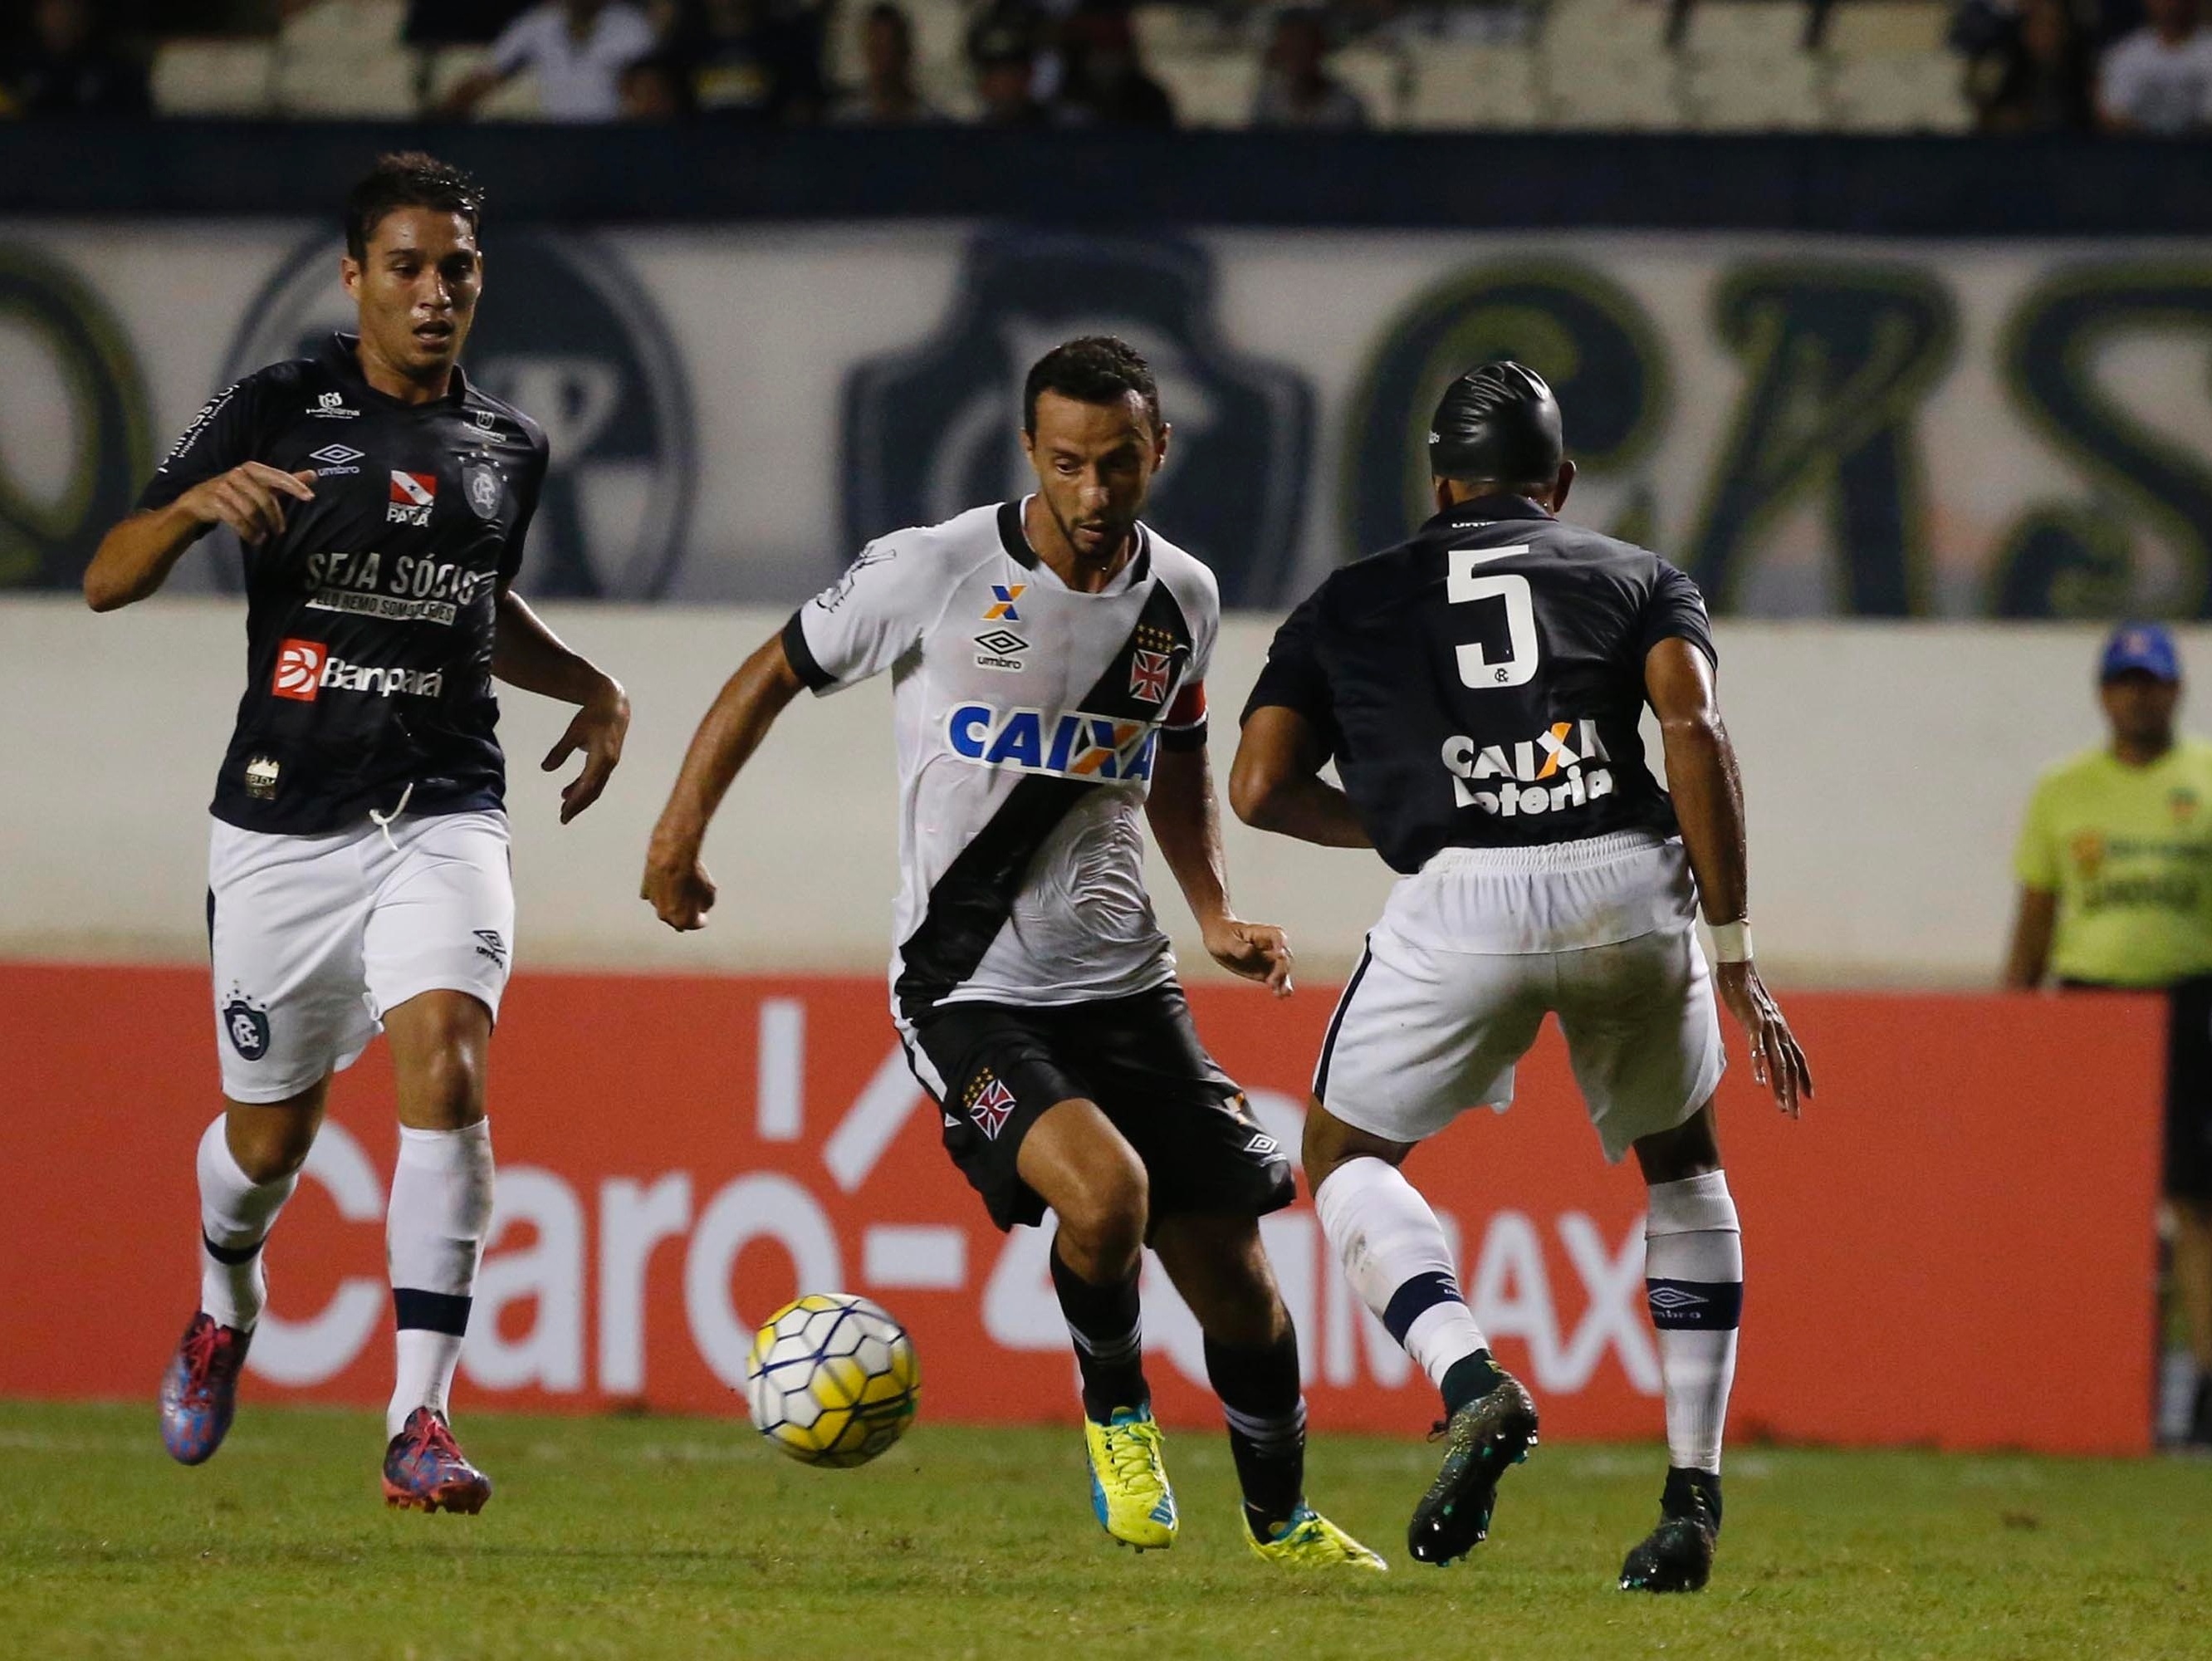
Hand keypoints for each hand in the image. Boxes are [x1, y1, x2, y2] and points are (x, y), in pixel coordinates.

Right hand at [177, 463, 316, 544]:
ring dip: (260, 527)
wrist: (198, 502)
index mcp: (251, 468)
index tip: (310, 497)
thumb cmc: (236, 492)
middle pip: (264, 498)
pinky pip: (236, 520)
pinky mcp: (214, 501)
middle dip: (275, 517)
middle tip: (280, 531)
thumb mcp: (260, 485)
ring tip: (264, 537)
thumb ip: (285, 481)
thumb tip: (314, 475)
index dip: (294, 485)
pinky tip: (255, 540)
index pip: (277, 476)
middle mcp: (237, 474)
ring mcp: (223, 487)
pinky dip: (248, 532)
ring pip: (250, 510)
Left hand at [542, 678, 627, 823]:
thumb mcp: (573, 733)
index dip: (576, 801)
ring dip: (580, 799)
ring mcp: (609, 764)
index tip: (564, 813)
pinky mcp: (607, 761)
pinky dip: (583, 788)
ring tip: (564, 808)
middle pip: (593, 791)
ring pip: (594, 787)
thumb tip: (545, 769)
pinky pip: (595, 779)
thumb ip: (560, 751)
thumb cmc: (592, 717)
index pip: (587, 786)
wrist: (613, 705)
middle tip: (563, 818)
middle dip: (578, 806)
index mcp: (602, 758)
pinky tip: (569, 791)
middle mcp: (608, 764)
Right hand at [641, 826, 716, 930]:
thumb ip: (705, 904)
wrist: (673, 856)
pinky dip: (660, 892)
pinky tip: (666, 885)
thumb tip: (700, 906)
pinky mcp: (646, 889)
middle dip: (684, 914)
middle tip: (691, 907)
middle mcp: (665, 916)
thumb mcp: (710, 892)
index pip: (695, 924)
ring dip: (672, 902)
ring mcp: (654, 903)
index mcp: (682, 921)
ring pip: (664, 907)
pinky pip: (654, 895)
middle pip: (676, 919)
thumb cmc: (693, 875)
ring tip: (681, 890)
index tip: (703, 915)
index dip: (701, 919)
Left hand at [1202, 916, 1293, 996]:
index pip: (1277, 935)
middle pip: (1284, 956)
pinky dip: (1280, 987)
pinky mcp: (1265, 972)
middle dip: (1281, 969)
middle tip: (1271, 981)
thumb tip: (1250, 950)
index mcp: (1262, 933)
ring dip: (1284, 981)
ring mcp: (1268, 960)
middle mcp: (1270, 946)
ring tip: (1283, 993)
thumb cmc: (1222, 935)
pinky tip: (1280, 995)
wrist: (1218, 939)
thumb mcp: (1226, 940)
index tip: (1279, 954)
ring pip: (1283, 970)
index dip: (1281, 944)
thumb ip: (1239, 947)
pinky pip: (1276, 980)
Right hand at [1714, 960, 1812, 1117]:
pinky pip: (1758, 1049)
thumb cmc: (1746, 990)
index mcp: (1782, 1030)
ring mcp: (1768, 1027)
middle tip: (1794, 1115)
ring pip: (1778, 1063)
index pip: (1799, 1059)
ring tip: (1782, 1107)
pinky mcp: (1753, 1023)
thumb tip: (1762, 1036)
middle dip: (1793, 1093)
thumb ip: (1763, 1027)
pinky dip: (1759, 1067)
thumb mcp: (1759, 1013)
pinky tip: (1759, 1082)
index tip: (1809, 1097)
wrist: (1739, 970)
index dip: (1805, 1078)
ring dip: (1780, 1087)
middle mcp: (1780, 1031)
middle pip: (1791, 1067)